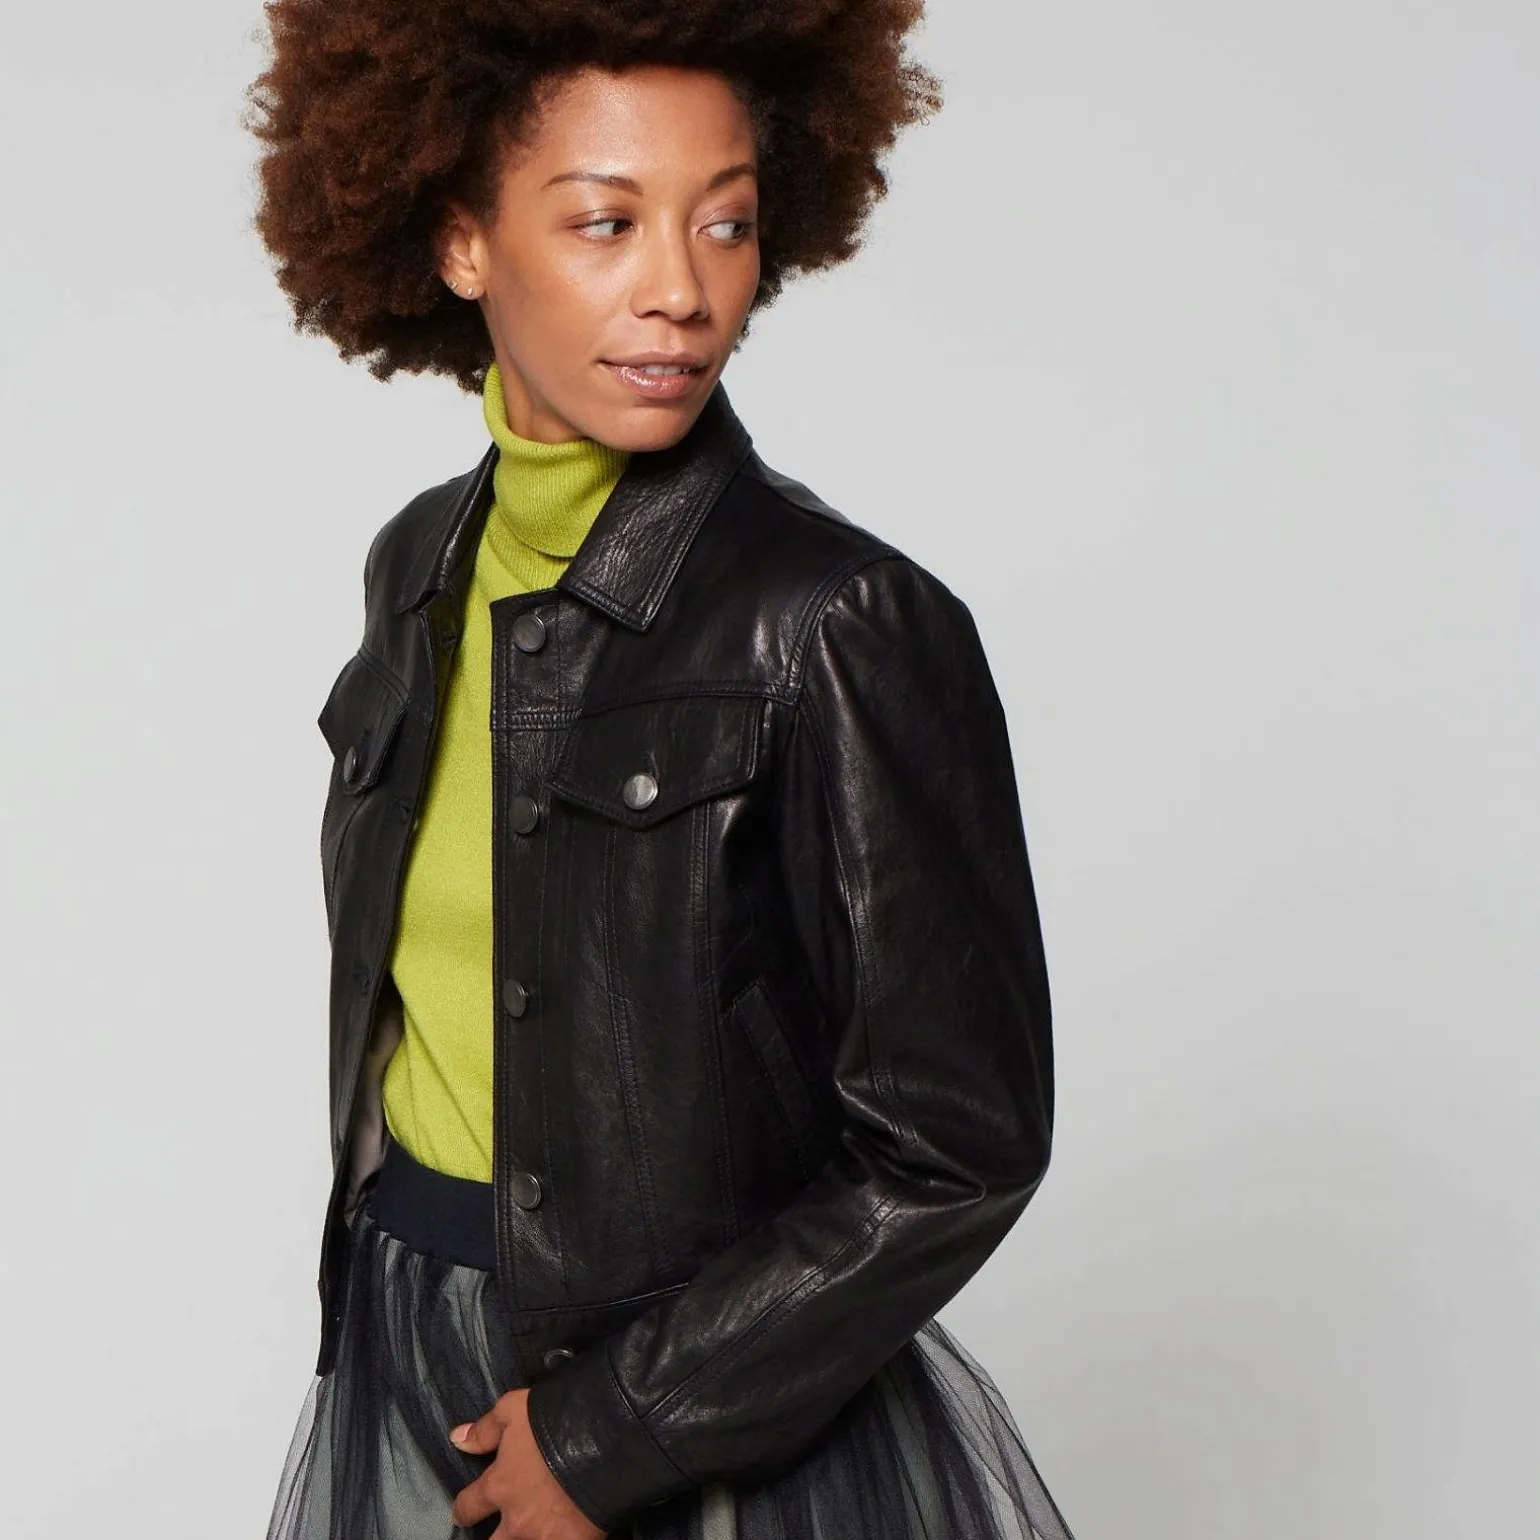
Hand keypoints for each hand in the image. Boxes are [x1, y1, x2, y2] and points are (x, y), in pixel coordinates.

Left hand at [448, 1388, 607, 1538]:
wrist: (607, 1436)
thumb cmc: (554, 1418)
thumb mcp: (513, 1409)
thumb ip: (484, 1430)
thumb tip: (456, 1440)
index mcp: (499, 1486)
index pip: (468, 1507)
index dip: (463, 1508)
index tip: (464, 1510)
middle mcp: (517, 1519)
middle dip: (492, 1538)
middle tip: (501, 1530)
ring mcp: (545, 1536)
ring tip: (532, 1531)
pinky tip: (563, 1535)